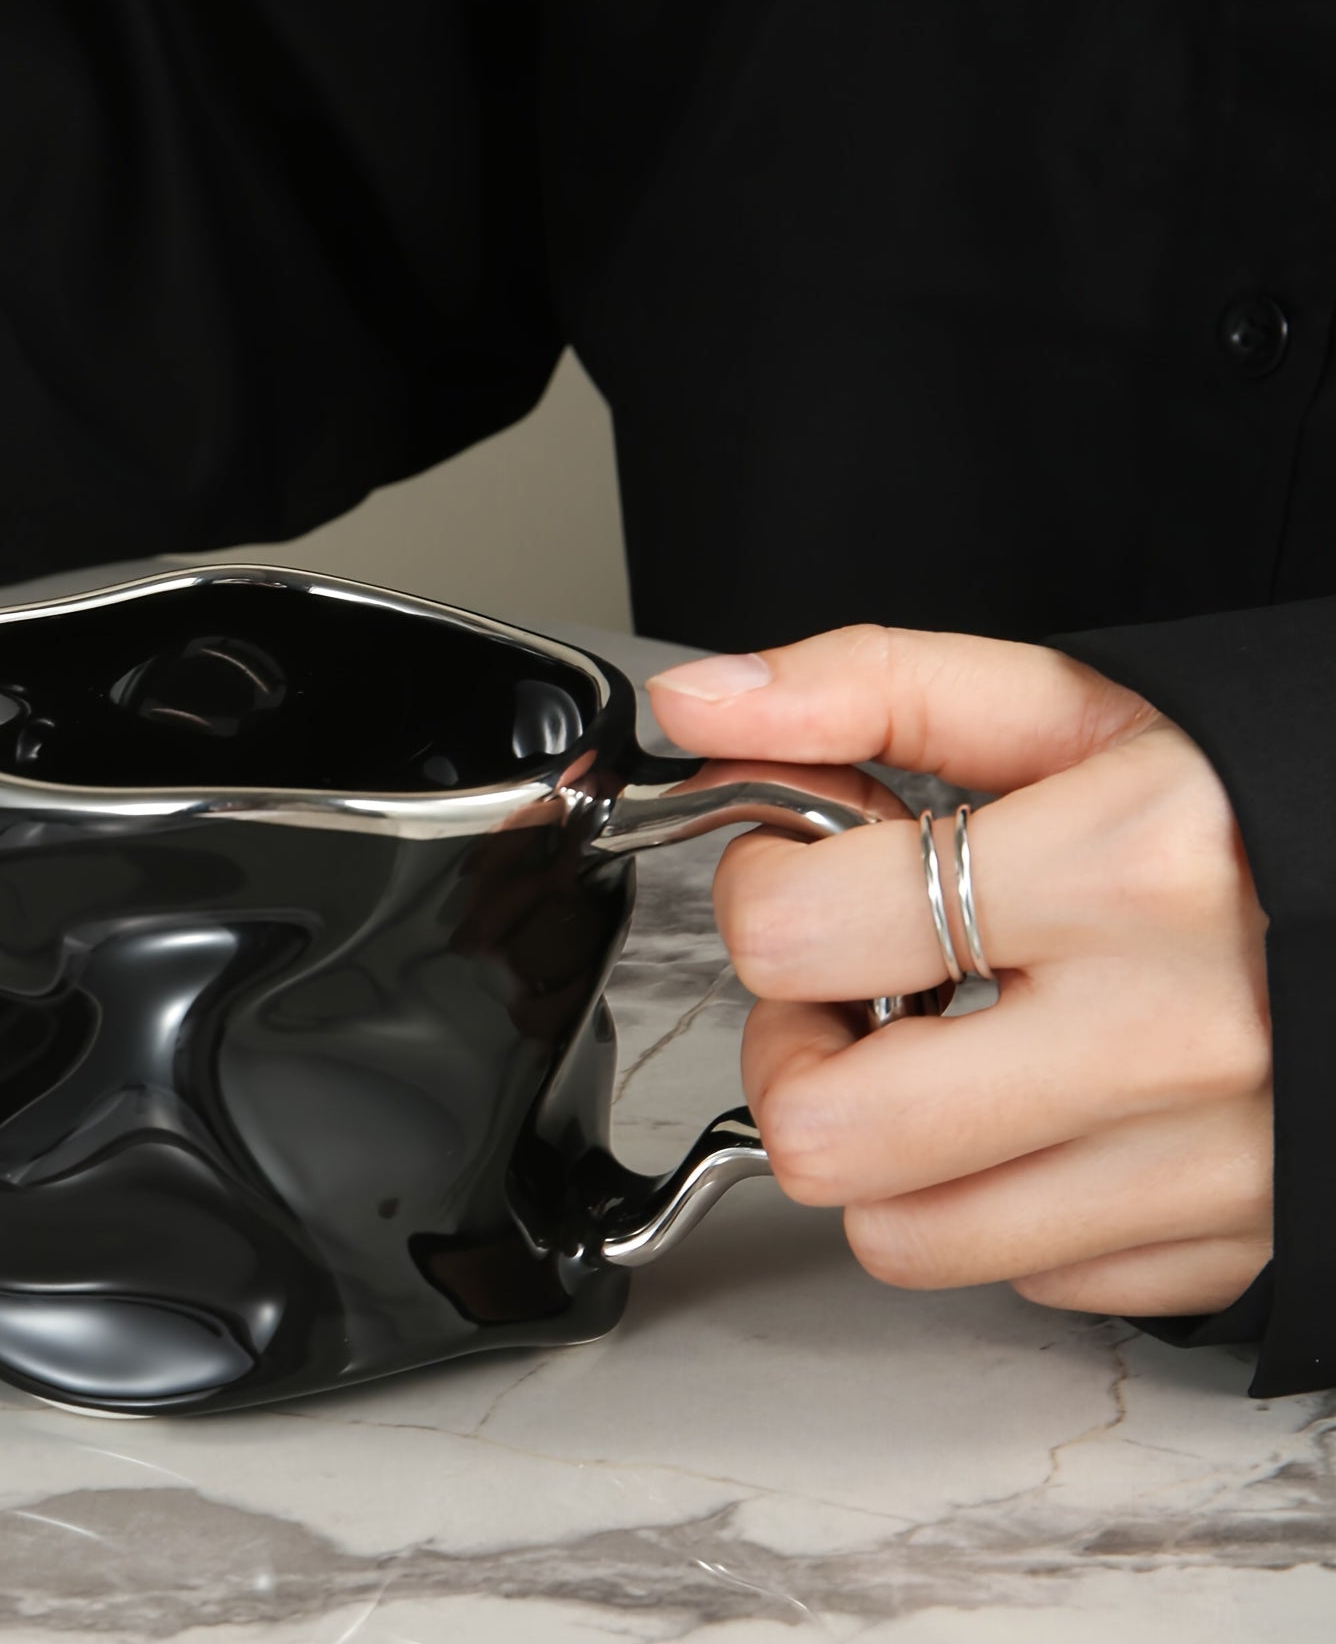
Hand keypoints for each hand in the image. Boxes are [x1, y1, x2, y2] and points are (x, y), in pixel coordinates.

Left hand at [647, 626, 1272, 1318]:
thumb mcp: (1075, 705)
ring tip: (934, 1046)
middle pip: (827, 1131)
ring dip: (878, 1142)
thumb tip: (702, 705)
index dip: (762, 889)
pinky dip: (992, 1197)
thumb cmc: (1260, 798)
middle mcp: (1167, 1039)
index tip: (805, 868)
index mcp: (1122, 871)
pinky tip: (1033, 1104)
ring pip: (904, 1236)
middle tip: (846, 984)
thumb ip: (871, 688)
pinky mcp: (1229, 1246)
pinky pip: (1023, 1276)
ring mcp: (1205, 1167)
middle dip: (794, 1048)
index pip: (797, 935)